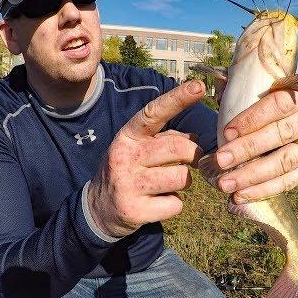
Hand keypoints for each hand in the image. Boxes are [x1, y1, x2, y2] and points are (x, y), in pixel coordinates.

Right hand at [86, 80, 205, 237]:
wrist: (99, 209)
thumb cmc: (130, 170)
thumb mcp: (139, 148)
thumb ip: (167, 138)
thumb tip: (197, 137)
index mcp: (128, 136)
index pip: (154, 113)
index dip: (177, 99)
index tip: (198, 86)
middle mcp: (125, 157)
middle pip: (179, 148)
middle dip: (194, 154)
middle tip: (190, 160)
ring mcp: (128, 185)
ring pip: (182, 178)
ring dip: (184, 181)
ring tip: (168, 183)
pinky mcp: (135, 211)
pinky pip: (176, 204)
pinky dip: (174, 204)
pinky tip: (158, 202)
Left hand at [214, 78, 297, 202]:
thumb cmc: (272, 98)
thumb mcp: (263, 84)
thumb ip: (242, 85)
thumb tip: (218, 91)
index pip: (278, 104)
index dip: (252, 119)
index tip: (226, 132)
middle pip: (282, 134)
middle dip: (248, 149)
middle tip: (220, 160)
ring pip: (287, 161)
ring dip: (254, 175)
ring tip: (226, 183)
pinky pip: (293, 180)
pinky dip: (266, 189)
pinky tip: (242, 194)